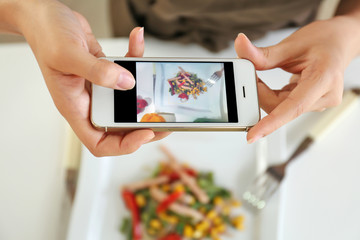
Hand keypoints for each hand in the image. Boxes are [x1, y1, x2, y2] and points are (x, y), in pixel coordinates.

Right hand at [20, 1, 168, 155]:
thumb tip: (127, 83)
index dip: (123, 145)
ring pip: (128, 103)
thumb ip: (97, 72)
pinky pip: (127, 72)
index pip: (99, 142)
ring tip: (161, 91)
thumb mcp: (68, 55)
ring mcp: (100, 88)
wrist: (45, 15)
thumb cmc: (46, 36)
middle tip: (165, 119)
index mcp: (75, 108)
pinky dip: (136, 59)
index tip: (145, 133)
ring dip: (146, 97)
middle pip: (120, 127)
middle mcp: (89, 102)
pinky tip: (138, 40)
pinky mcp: (107, 72)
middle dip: (144, 126)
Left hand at [235, 16, 359, 142]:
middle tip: (248, 73)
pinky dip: (271, 95)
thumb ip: (264, 53)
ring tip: (261, 74)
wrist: (340, 41)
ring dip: (265, 93)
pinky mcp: (311, 104)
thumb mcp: (291, 44)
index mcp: (323, 78)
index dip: (271, 123)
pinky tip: (270, 83)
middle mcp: (323, 96)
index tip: (252, 134)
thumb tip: (240, 46)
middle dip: (259, 93)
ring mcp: (318, 102)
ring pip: (280, 107)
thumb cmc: (323, 40)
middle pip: (281, 107)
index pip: (293, 107)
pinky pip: (284, 105)